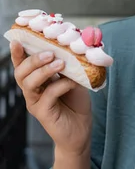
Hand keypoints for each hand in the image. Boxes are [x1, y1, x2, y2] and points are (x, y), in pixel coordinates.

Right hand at [12, 41, 91, 155]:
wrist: (82, 128)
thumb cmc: (76, 101)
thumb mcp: (73, 78)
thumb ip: (68, 66)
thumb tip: (69, 48)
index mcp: (36, 79)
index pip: (22, 64)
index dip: (18, 53)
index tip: (18, 40)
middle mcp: (32, 90)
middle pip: (21, 73)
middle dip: (33, 60)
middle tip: (49, 53)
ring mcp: (35, 102)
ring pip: (29, 83)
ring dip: (44, 71)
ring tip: (60, 63)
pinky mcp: (42, 113)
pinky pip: (47, 95)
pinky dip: (60, 86)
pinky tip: (72, 83)